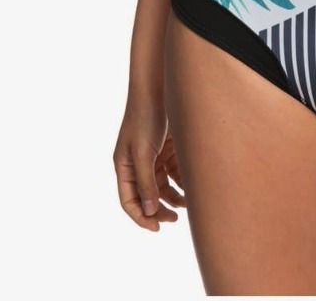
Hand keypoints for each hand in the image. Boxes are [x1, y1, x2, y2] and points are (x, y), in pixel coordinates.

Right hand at [113, 90, 186, 231]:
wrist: (158, 87)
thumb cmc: (146, 118)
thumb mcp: (144, 152)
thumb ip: (146, 181)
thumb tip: (149, 210)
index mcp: (123, 167)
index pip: (129, 201)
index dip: (141, 218)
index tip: (157, 229)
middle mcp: (136, 164)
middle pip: (146, 196)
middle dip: (159, 210)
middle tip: (174, 219)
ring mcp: (151, 156)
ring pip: (162, 185)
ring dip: (173, 196)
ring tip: (187, 204)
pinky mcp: (165, 148)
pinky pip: (173, 171)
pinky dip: (181, 180)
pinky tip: (191, 186)